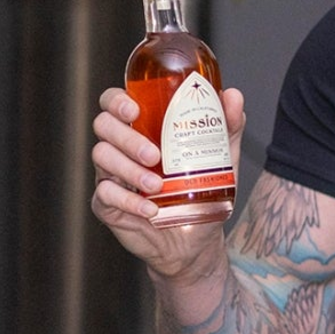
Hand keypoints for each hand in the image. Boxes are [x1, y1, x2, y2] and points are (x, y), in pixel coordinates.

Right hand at [90, 84, 244, 287]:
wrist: (198, 238)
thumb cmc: (203, 189)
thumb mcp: (221, 156)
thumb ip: (226, 125)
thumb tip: (232, 95)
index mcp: (143, 128)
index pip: (114, 102)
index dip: (117, 101)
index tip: (135, 110)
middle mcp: (121, 148)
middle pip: (104, 126)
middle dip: (126, 137)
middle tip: (154, 154)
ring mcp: (110, 175)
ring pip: (102, 157)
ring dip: (129, 170)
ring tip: (157, 184)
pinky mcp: (106, 204)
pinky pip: (105, 195)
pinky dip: (129, 201)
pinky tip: (151, 208)